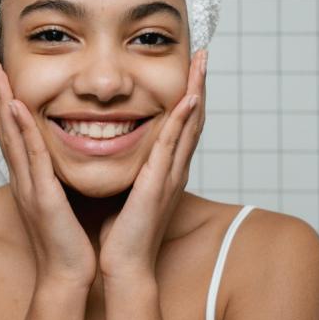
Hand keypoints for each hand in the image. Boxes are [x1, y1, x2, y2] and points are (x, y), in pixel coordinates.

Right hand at [0, 57, 96, 289]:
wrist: (67, 274)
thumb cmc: (68, 239)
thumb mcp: (59, 198)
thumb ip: (56, 174)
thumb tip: (62, 153)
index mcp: (28, 177)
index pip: (12, 131)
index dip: (5, 101)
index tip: (2, 74)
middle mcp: (22, 177)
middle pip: (4, 127)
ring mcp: (28, 185)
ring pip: (11, 135)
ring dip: (3, 101)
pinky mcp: (42, 195)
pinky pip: (31, 156)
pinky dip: (23, 130)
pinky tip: (18, 106)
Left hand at [97, 49, 207, 281]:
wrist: (124, 264)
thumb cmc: (123, 232)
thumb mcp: (128, 189)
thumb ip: (130, 168)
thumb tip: (114, 146)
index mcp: (166, 169)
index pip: (181, 124)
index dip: (189, 94)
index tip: (190, 67)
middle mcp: (174, 168)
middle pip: (193, 119)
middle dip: (199, 85)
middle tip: (204, 55)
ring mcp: (170, 175)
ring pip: (189, 126)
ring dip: (196, 92)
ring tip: (201, 64)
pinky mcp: (158, 184)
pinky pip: (172, 146)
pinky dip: (181, 121)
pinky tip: (187, 99)